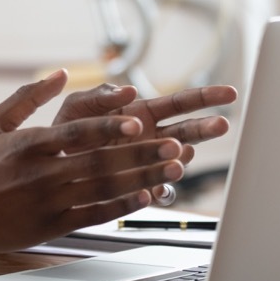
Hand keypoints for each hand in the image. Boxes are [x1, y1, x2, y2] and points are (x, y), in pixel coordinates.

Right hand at [0, 70, 188, 257]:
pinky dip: (123, 205)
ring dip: (143, 177)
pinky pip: (95, 214)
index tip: (139, 119)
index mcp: (28, 145)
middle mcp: (42, 174)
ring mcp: (49, 202)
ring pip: (105, 188)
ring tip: (174, 168)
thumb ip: (27, 96)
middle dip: (142, 153)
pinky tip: (147, 196)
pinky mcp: (53, 226)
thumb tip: (61, 73)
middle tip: (176, 143)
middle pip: (101, 161)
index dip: (110, 126)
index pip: (77, 132)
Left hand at [51, 76, 237, 201]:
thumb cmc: (66, 130)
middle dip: (206, 127)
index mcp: (142, 113)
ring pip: (175, 162)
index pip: (181, 103)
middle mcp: (151, 138)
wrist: (49, 165)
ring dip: (180, 160)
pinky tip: (158, 190)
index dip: (206, 96)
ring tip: (178, 157)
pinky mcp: (138, 188)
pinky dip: (160, 191)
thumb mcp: (79, 106)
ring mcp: (147, 164)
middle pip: (188, 131)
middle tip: (222, 124)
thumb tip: (130, 89)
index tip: (230, 93)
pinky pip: (157, 191)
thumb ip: (101, 96)